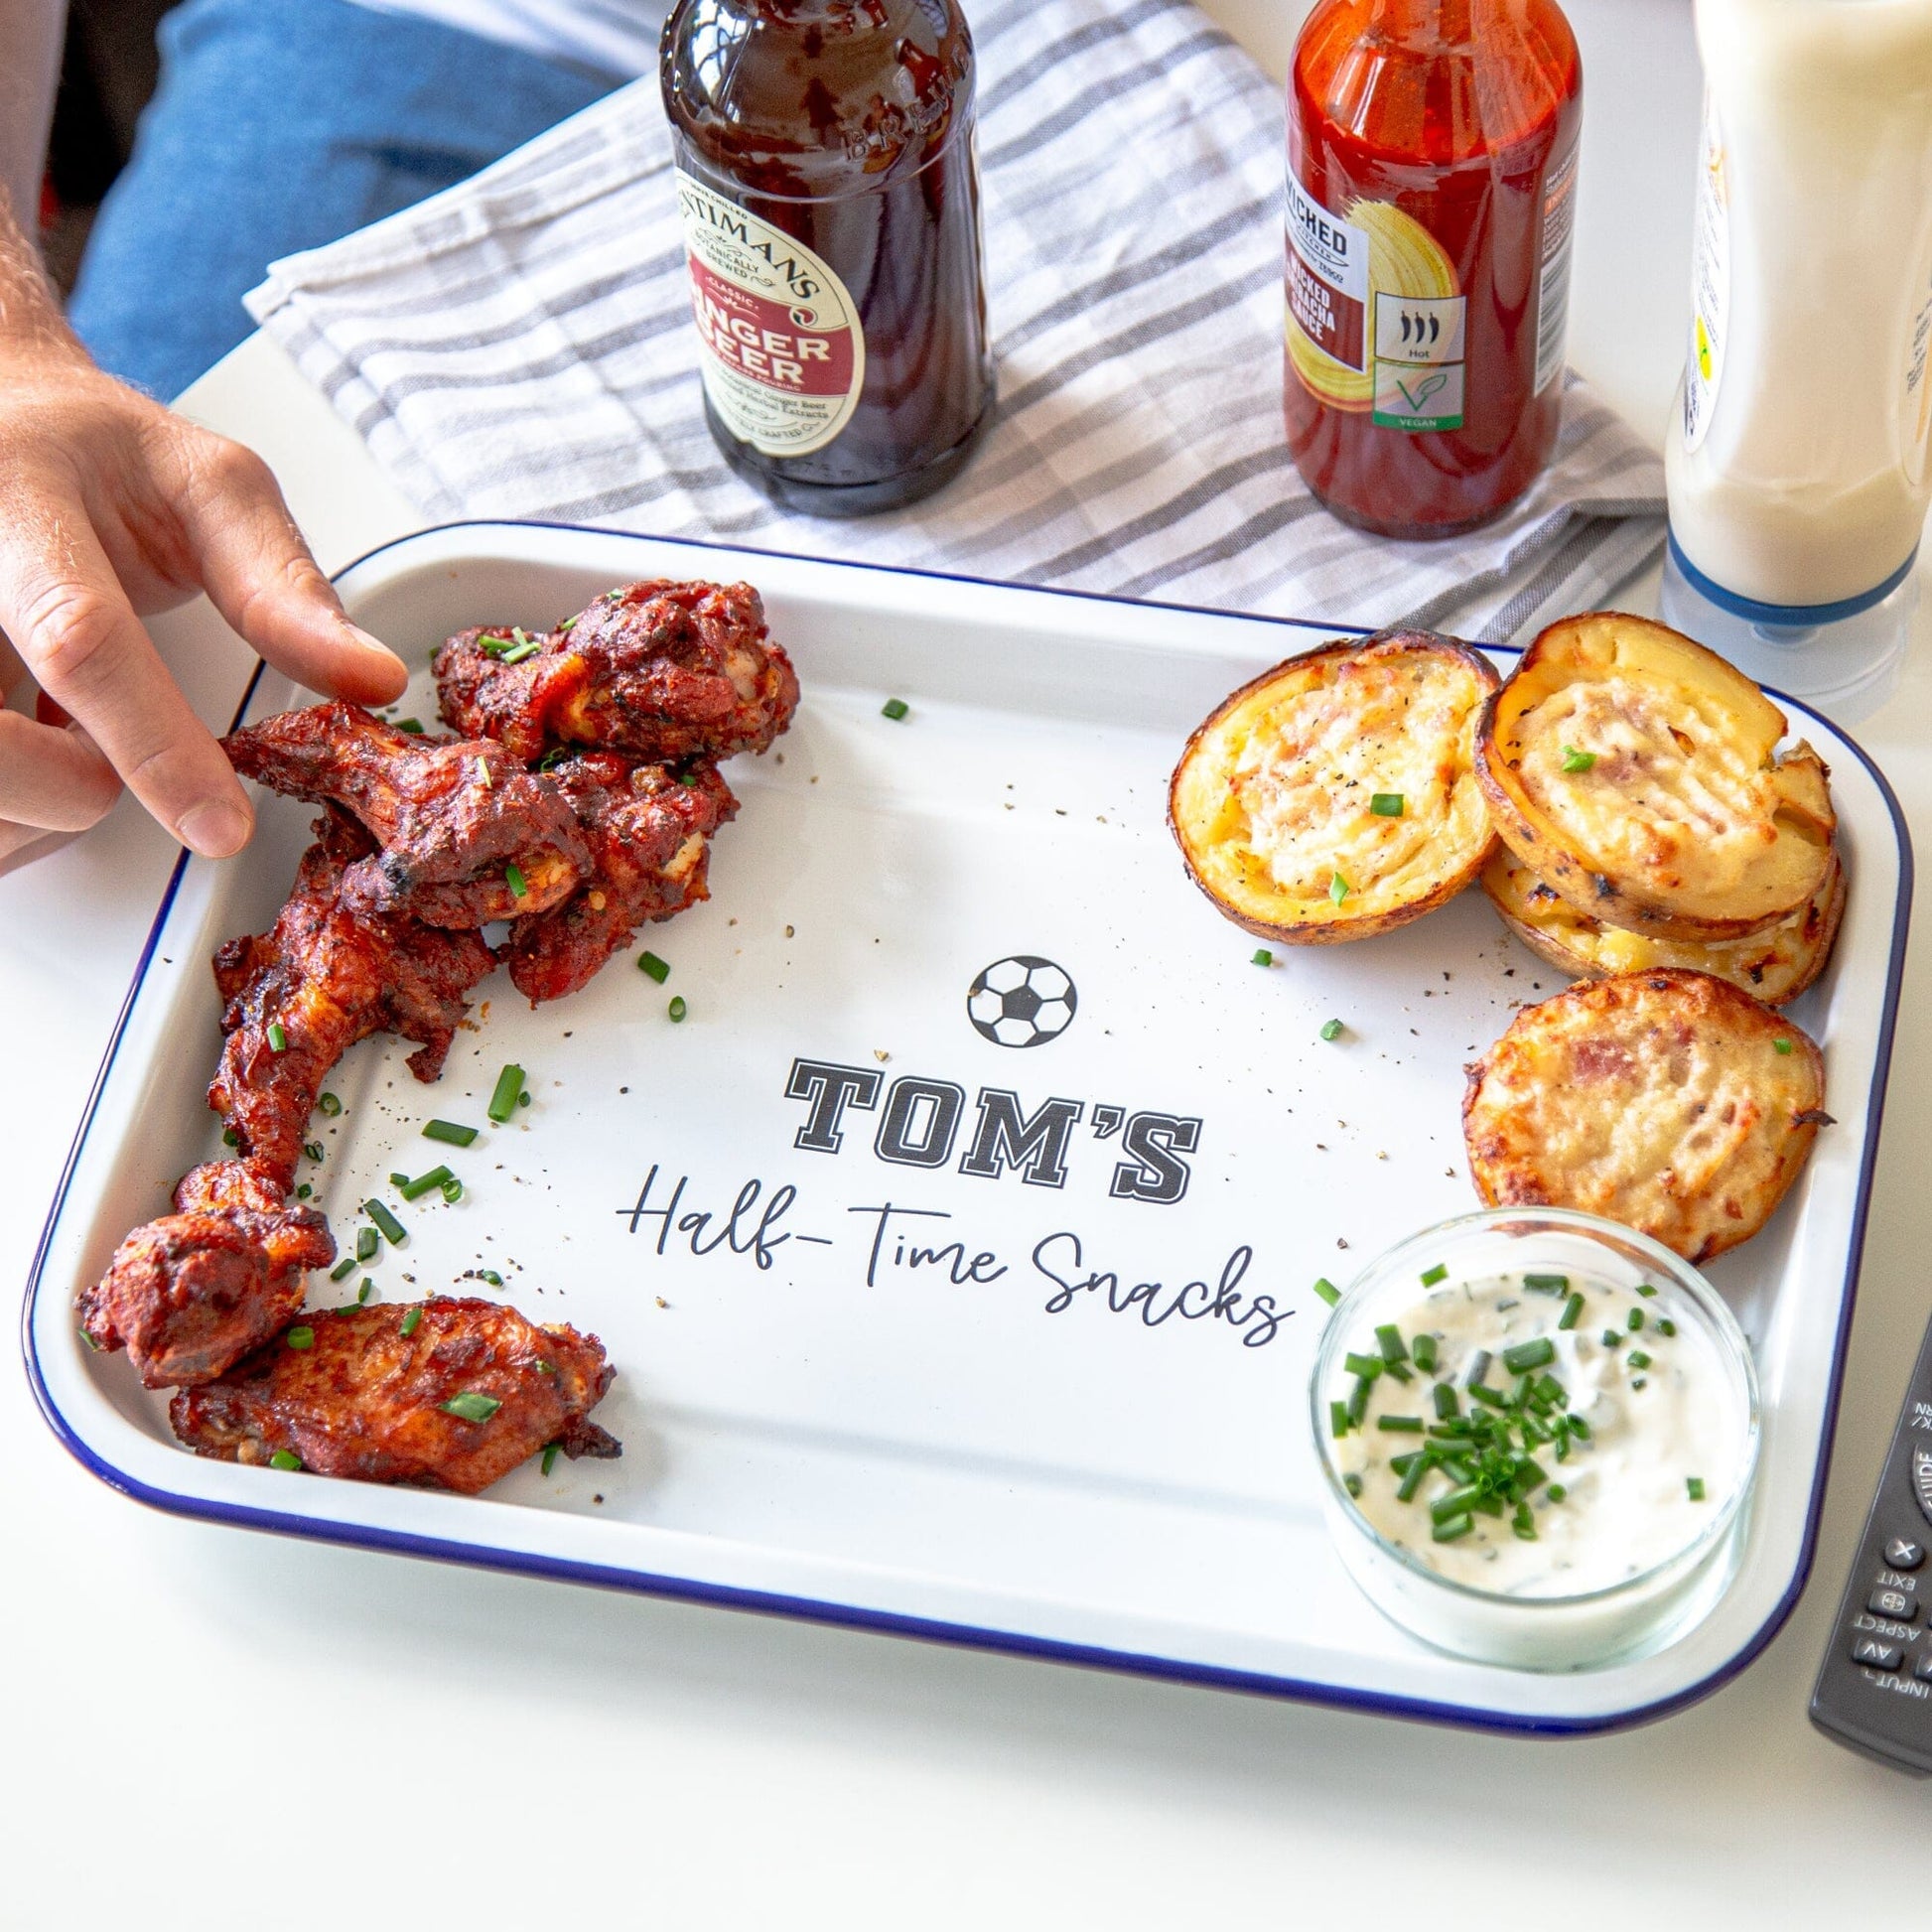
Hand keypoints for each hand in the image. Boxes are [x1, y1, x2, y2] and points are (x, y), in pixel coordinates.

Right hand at [0, 328, 407, 867]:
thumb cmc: (96, 459)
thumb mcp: (206, 487)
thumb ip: (281, 585)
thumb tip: (370, 678)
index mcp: (15, 501)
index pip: (78, 639)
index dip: (156, 747)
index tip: (221, 825)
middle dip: (70, 793)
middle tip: (108, 762)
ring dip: (33, 810)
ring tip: (68, 746)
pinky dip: (11, 812)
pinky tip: (34, 760)